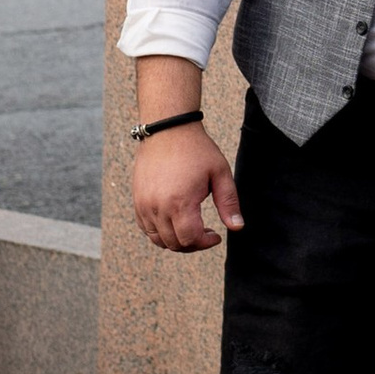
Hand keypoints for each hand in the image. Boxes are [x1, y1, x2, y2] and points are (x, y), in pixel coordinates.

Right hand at [134, 123, 241, 251]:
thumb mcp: (220, 173)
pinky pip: (146, 228)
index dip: (205, 243)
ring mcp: (144, 205)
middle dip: (193, 244)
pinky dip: (159, 233)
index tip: (215, 235)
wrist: (168, 129)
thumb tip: (237, 228)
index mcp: (180, 202)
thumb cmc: (196, 149)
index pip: (190, 239)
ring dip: (176, 240)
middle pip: (174, 243)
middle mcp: (158, 207)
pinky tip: (174, 221)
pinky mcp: (137, 201)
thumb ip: (229, 203)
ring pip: (158, 240)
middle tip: (205, 233)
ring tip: (190, 228)